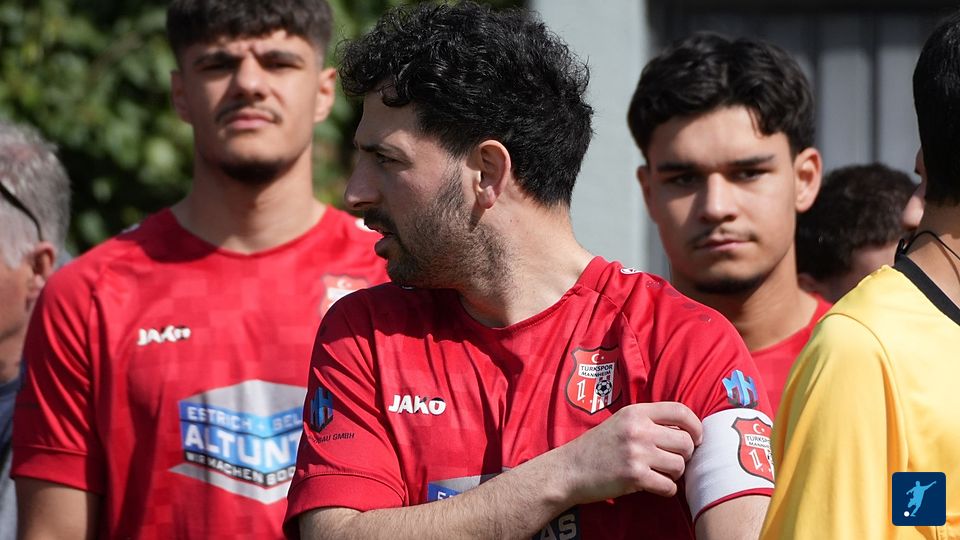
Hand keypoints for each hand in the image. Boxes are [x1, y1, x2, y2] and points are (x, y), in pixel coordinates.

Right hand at [555, 401, 701, 502]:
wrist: (569, 469)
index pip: (680, 411)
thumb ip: (649, 421)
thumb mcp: (621, 422)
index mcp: (636, 412)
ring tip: (658, 473)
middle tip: (671, 460)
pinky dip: (666, 490)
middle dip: (684, 455)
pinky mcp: (634, 477)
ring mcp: (636, 453)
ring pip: (679, 466)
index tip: (696, 438)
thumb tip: (686, 432)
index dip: (696, 426)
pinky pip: (668, 486)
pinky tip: (653, 486)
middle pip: (685, 442)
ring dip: (674, 474)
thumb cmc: (598, 447)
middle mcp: (638, 430)